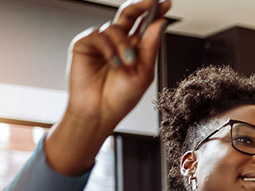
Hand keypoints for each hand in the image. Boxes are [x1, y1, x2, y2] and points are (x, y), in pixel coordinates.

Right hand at [46, 0, 171, 174]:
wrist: (100, 111)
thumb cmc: (122, 96)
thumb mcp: (144, 72)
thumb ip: (151, 47)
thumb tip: (161, 23)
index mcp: (134, 47)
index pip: (145, 24)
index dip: (155, 12)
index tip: (166, 3)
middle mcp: (117, 41)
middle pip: (128, 14)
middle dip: (140, 6)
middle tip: (150, 1)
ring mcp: (101, 42)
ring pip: (115, 27)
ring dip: (123, 45)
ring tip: (126, 63)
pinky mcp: (84, 44)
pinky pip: (98, 35)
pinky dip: (108, 48)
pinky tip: (112, 63)